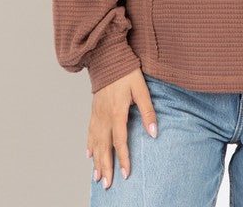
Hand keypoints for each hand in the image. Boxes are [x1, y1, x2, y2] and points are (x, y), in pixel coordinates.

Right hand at [87, 67, 157, 188]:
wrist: (108, 57)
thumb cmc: (126, 71)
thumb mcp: (141, 89)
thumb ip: (148, 111)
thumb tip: (154, 132)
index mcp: (117, 112)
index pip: (120, 141)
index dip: (123, 159)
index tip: (126, 174)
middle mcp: (104, 116)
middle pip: (104, 147)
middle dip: (106, 166)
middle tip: (106, 185)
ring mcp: (97, 113)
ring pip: (95, 142)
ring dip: (96, 160)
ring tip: (97, 176)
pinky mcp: (94, 110)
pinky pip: (90, 131)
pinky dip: (89, 145)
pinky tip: (89, 155)